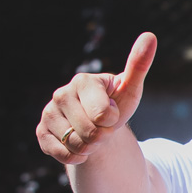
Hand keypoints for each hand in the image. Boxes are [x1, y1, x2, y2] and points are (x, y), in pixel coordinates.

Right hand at [36, 32, 156, 165]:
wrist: (98, 126)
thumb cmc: (116, 104)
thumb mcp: (130, 89)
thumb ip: (139, 65)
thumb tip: (150, 36)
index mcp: (82, 81)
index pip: (103, 115)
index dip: (112, 121)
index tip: (112, 113)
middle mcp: (61, 94)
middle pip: (90, 133)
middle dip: (102, 136)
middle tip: (102, 127)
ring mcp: (48, 113)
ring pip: (76, 145)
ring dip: (90, 147)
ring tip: (91, 135)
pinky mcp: (41, 132)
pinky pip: (64, 154)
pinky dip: (77, 156)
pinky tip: (79, 145)